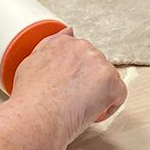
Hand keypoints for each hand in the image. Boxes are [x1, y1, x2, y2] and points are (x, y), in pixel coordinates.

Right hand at [11, 29, 126, 137]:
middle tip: (72, 101)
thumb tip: (68, 32)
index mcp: (63, 42)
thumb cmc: (29, 99)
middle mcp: (82, 47)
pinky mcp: (111, 80)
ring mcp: (98, 62)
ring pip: (107, 79)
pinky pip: (119, 94)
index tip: (69, 87)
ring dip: (98, 94)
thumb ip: (50, 45)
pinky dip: (109, 107)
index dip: (76, 75)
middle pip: (95, 67)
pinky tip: (91, 114)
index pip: (80, 53)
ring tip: (78, 108)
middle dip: (88, 84)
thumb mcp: (30, 63)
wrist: (35, 117)